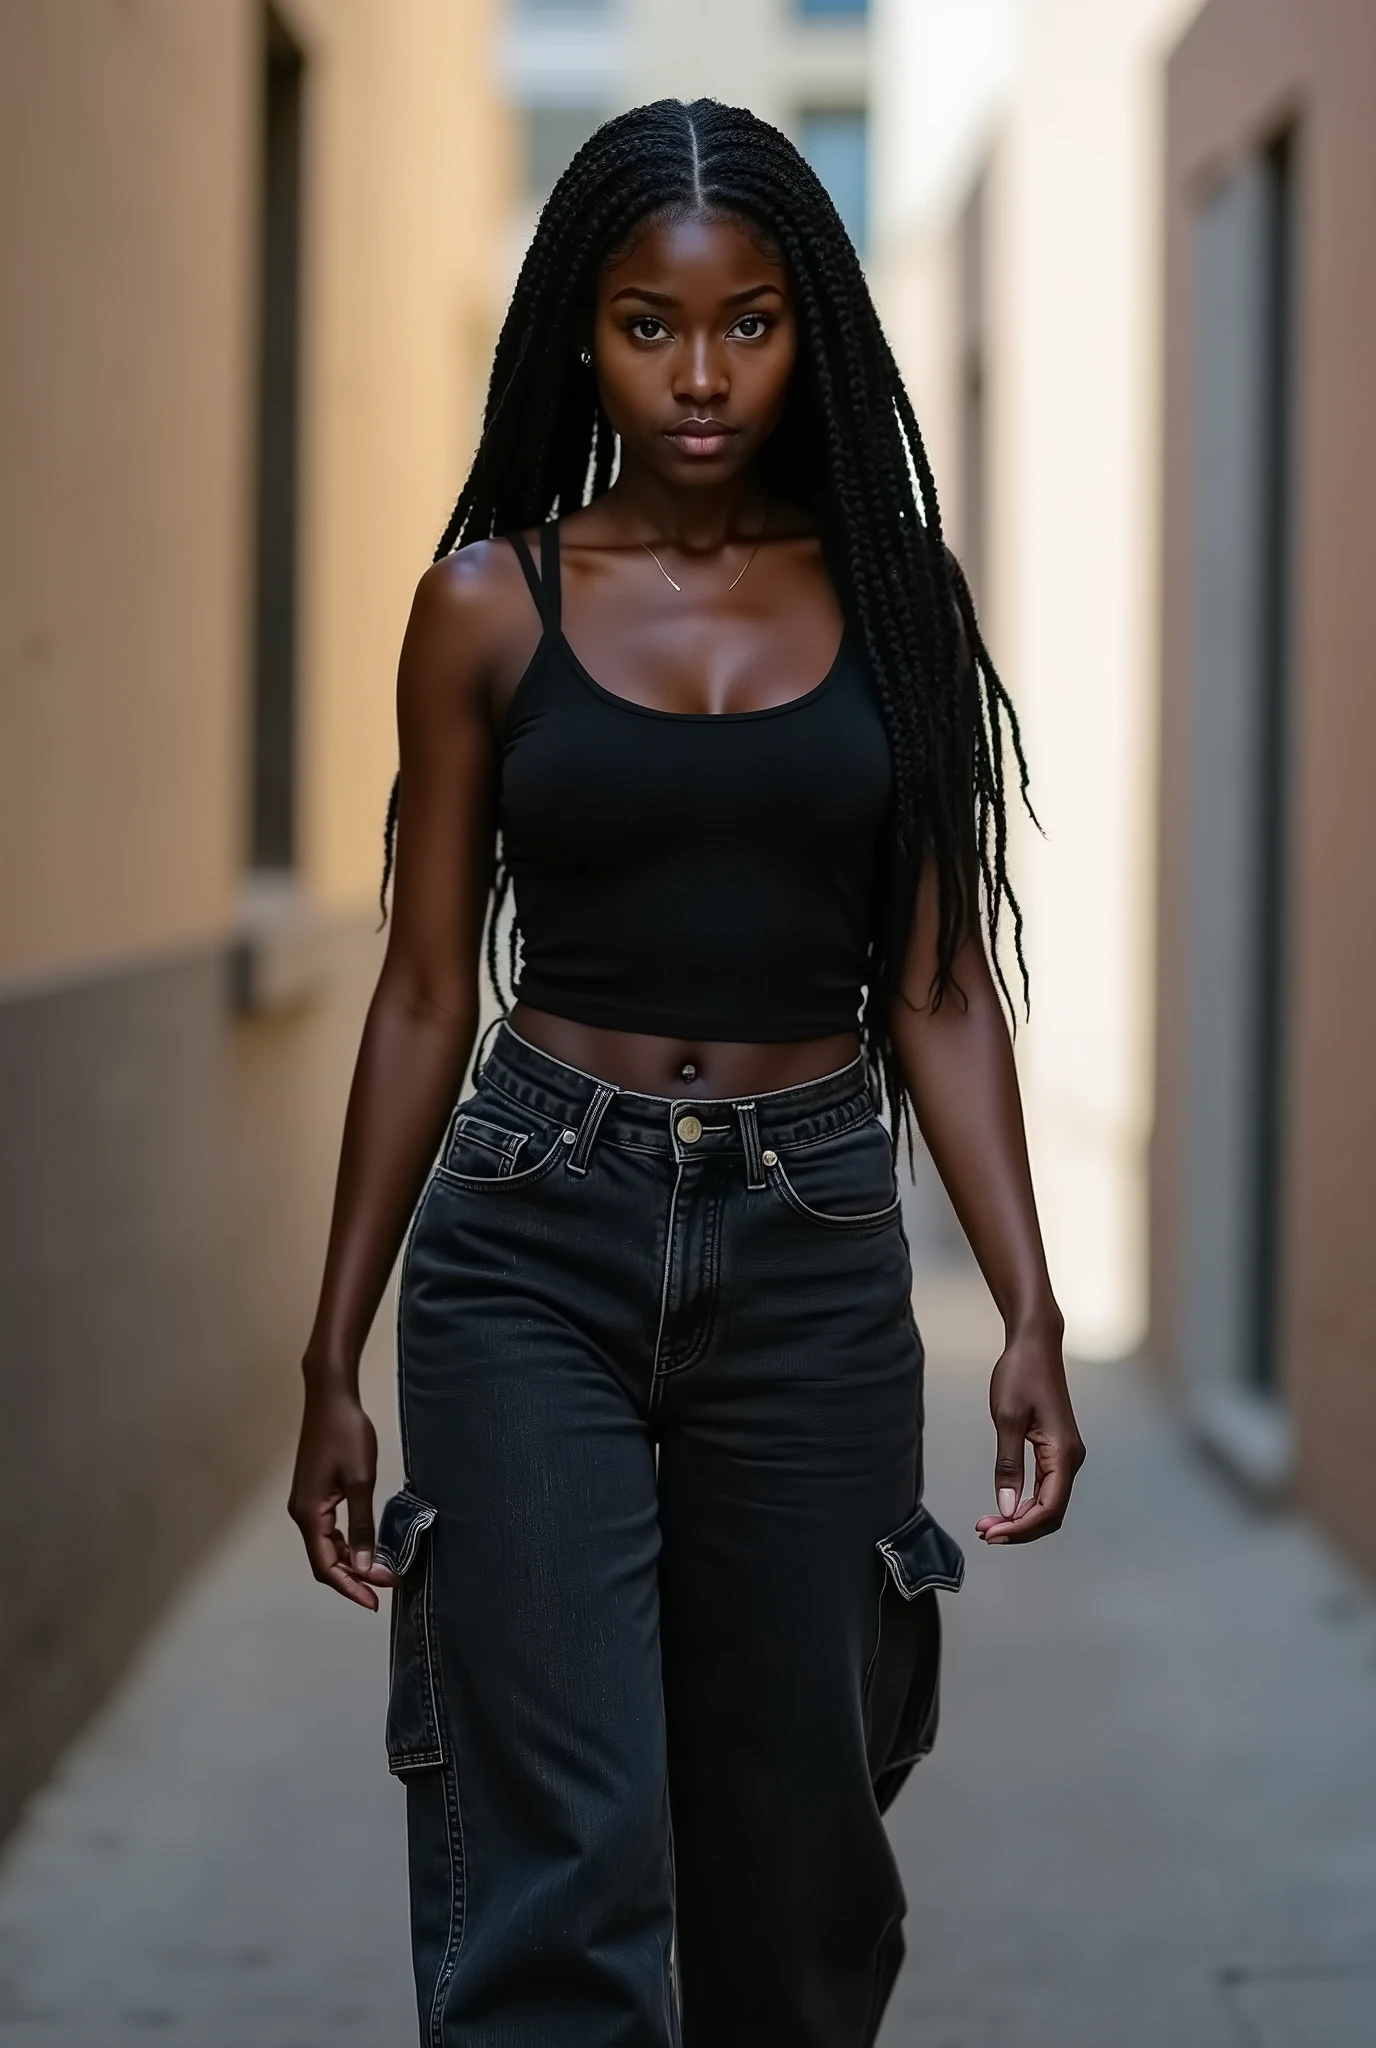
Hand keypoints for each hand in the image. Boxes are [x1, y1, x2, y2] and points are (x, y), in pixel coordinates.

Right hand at [288, 1376, 398, 1607]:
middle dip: (354, 1576)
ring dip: (351, 1561)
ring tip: (382, 1569)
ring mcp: (306, 1503)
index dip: (349, 1588)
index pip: (325, 1566)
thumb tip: (361, 1564)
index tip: (375, 1601)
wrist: (331, 1397)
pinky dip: (346, 1543)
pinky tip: (366, 1545)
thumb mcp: (360, 1481)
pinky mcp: (314, 1493)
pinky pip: (328, 1529)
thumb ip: (361, 1526)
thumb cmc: (346, 1434)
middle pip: (324, 1560)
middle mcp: (301, 1513)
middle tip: (388, 1583)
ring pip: (326, 1546)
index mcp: (309, 1514)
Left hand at [974, 1323, 1084, 1545]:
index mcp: (1063, 1453)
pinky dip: (1026, 1502)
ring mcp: (1066, 1455)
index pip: (1048, 1508)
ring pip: (1049, 1503)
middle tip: (985, 1531)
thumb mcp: (1007, 1419)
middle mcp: (1071, 1458)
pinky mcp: (1057, 1450)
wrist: (1035, 1345)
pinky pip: (1046, 1488)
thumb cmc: (1022, 1374)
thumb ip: (1008, 1466)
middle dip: (1019, 1528)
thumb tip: (1007, 1506)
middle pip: (1051, 1512)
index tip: (992, 1533)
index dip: (1021, 1528)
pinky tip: (1005, 1506)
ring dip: (1021, 1518)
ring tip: (990, 1523)